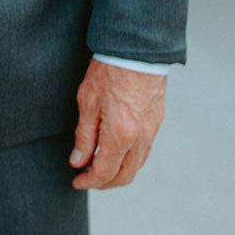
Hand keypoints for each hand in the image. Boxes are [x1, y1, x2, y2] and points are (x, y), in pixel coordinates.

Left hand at [69, 58, 166, 189]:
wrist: (136, 51)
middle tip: (87, 179)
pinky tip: (118, 151)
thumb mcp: (87, 102)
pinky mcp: (157, 121)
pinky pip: (145, 150)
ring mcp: (152, 131)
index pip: (104, 172)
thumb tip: (78, 162)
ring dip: (119, 173)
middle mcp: (140, 139)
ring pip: (137, 165)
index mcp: (119, 136)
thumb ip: (84, 136)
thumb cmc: (108, 72)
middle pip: (125, 175)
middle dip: (105, 183)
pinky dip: (131, 159)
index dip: (89, 182)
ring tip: (100, 167)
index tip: (77, 182)